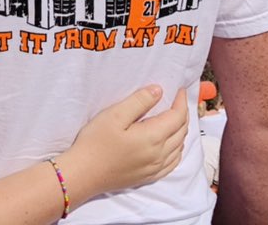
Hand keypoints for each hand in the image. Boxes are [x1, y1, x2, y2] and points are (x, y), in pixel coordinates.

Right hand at [56, 85, 187, 206]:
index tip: (179, 89)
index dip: (181, 101)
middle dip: (183, 113)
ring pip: (180, 147)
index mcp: (153, 137)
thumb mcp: (114, 115)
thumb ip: (138, 102)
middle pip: (181, 131)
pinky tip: (172, 145)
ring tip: (175, 117)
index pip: (177, 117)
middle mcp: (160, 154)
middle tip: (177, 100)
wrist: (84, 173)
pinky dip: (178, 149)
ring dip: (181, 130)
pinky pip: (173, 162)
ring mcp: (156, 168)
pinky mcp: (150, 177)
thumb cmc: (95, 141)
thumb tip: (159, 90)